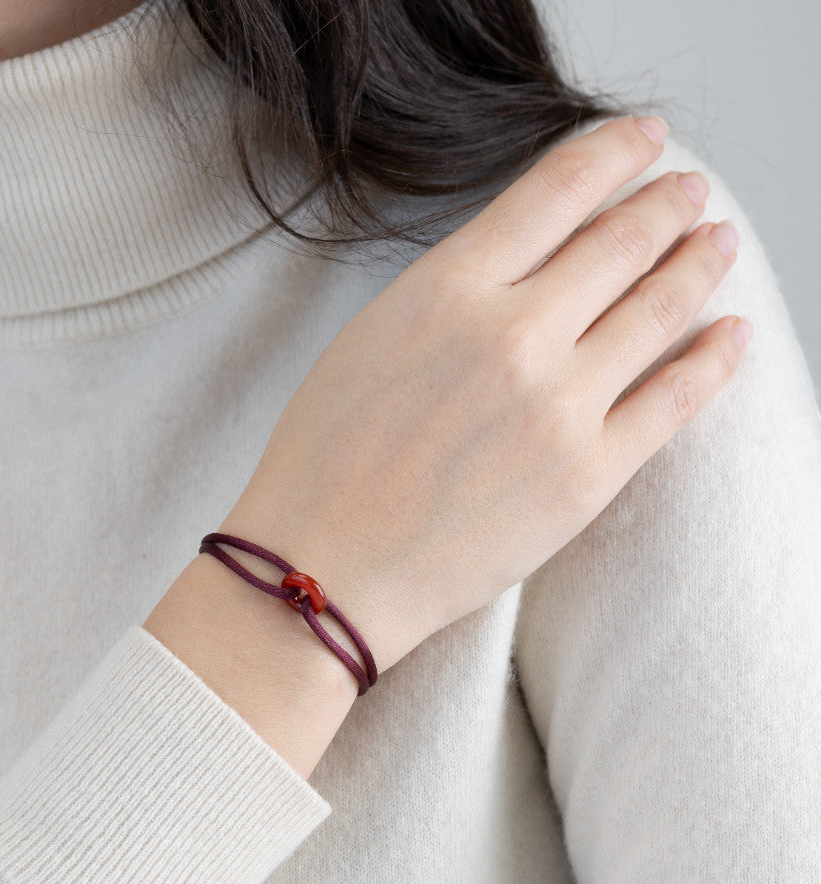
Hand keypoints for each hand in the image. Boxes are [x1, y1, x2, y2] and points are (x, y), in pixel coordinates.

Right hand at [224, 115, 748, 676]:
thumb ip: (453, 292)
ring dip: (700, 264)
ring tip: (717, 246)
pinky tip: (730, 333)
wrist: (322, 573)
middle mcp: (514, 333)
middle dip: (668, 205)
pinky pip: (674, 400)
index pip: (559, 188)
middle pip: (622, 240)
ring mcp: (559, 405)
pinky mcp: (589, 474)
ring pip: (660, 307)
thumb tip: (527, 263)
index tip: (646, 141)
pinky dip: (713, 358)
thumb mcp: (371, 339)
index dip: (617, 152)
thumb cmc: (324, 465)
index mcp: (449, 289)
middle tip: (691, 193)